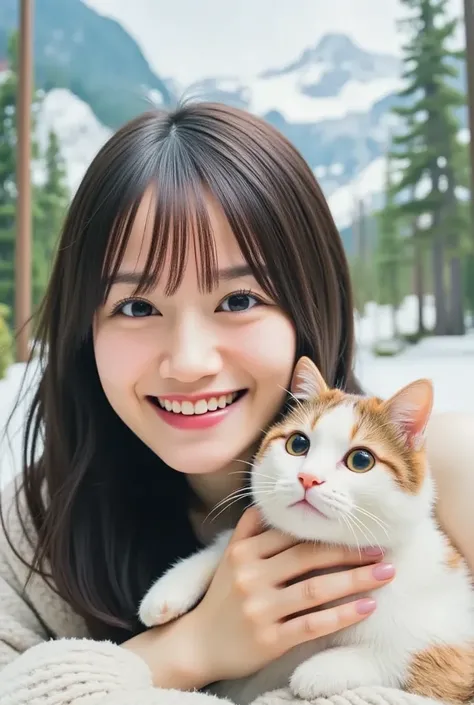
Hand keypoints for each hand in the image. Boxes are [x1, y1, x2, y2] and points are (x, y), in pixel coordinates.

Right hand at [188, 507, 393, 684]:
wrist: (196, 645)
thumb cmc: (220, 599)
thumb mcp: (227, 558)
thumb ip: (248, 530)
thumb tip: (268, 503)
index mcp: (243, 553)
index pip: (291, 536)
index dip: (326, 531)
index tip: (355, 529)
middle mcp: (251, 576)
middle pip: (308, 558)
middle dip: (348, 552)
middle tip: (381, 549)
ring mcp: (261, 609)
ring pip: (316, 589)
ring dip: (355, 580)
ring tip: (385, 573)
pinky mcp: (269, 639)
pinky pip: (313, 624)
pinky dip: (343, 614)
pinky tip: (367, 607)